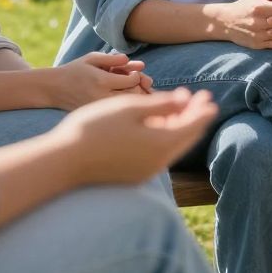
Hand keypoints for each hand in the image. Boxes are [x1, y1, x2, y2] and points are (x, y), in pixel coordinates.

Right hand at [42, 53, 150, 109]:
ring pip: (126, 108)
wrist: (54, 89)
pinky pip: (116, 115)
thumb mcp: (92, 58)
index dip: (137, 75)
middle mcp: (101, 97)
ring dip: (132, 100)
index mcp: (101, 81)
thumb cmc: (75, 70)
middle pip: (133, 97)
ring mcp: (99, 110)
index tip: (131, 73)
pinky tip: (118, 101)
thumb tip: (134, 62)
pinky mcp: (97, 117)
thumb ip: (113, 59)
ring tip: (126, 91)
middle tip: (132, 83)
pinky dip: (122, 108)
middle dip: (138, 88)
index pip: (132, 81)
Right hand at [60, 88, 217, 185]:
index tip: (209, 96)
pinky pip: (157, 154)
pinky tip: (158, 124)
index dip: (202, 109)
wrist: (63, 161)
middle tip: (199, 99)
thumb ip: (161, 104)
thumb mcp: (129, 108)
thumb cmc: (95, 128)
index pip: (193, 126)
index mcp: (161, 145)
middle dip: (193, 116)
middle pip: (184, 137)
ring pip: (171, 146)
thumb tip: (184, 100)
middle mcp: (157, 163)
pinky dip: (163, 136)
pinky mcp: (132, 176)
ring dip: (178, 126)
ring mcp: (144, 172)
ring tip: (180, 107)